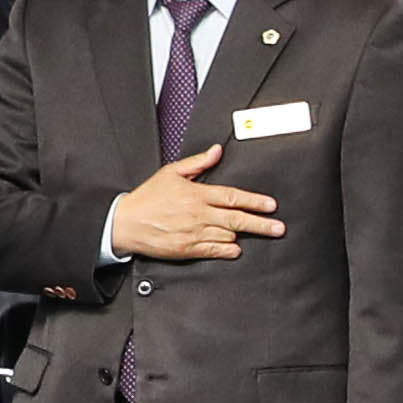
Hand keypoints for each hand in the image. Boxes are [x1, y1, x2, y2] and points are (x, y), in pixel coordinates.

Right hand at [110, 144, 284, 259]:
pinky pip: (214, 251)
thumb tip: (217, 151)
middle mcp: (198, 215)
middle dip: (261, 224)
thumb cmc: (147, 197)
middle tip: (279, 228)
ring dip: (241, 234)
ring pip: (228, 235)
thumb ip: (197, 163)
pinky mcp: (187, 249)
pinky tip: (235, 249)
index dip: (254, 201)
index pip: (232, 197)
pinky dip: (228, 250)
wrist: (123, 223)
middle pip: (236, 220)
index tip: (271, 205)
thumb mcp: (171, 173)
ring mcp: (193, 233)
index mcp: (196, 195)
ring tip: (254, 233)